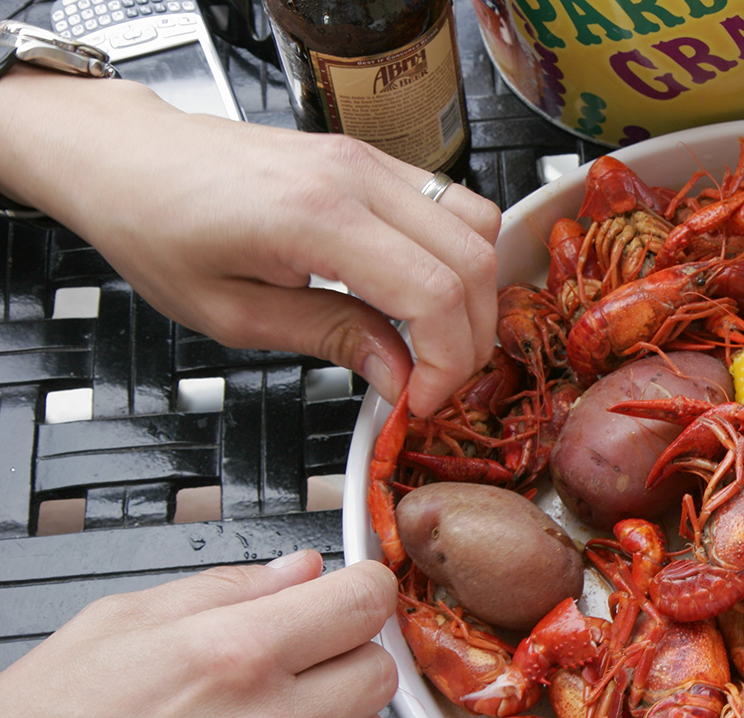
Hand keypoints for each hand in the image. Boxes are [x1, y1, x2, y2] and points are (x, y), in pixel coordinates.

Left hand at [0, 70, 500, 416]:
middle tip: (436, 379)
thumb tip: (400, 374)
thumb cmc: (156, 226)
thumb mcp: (231, 313)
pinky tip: (421, 294)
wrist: (126, 156)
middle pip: (473, 259)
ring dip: (475, 293)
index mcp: (315, 217)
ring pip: (478, 225)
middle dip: (471, 336)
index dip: (447, 359)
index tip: (422, 397)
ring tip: (436, 339)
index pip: (435, 291)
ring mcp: (368, 159)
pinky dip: (457, 257)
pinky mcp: (371, 159)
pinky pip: (451, 204)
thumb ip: (330, 338)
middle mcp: (354, 176)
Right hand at [0, 552, 397, 717]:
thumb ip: (232, 587)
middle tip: (301, 656)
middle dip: (347, 653)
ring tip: (267, 716)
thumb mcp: (123, 619)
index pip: (365, 603)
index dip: (362, 586)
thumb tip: (303, 571)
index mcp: (233, 657)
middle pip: (380, 671)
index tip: (353, 590)